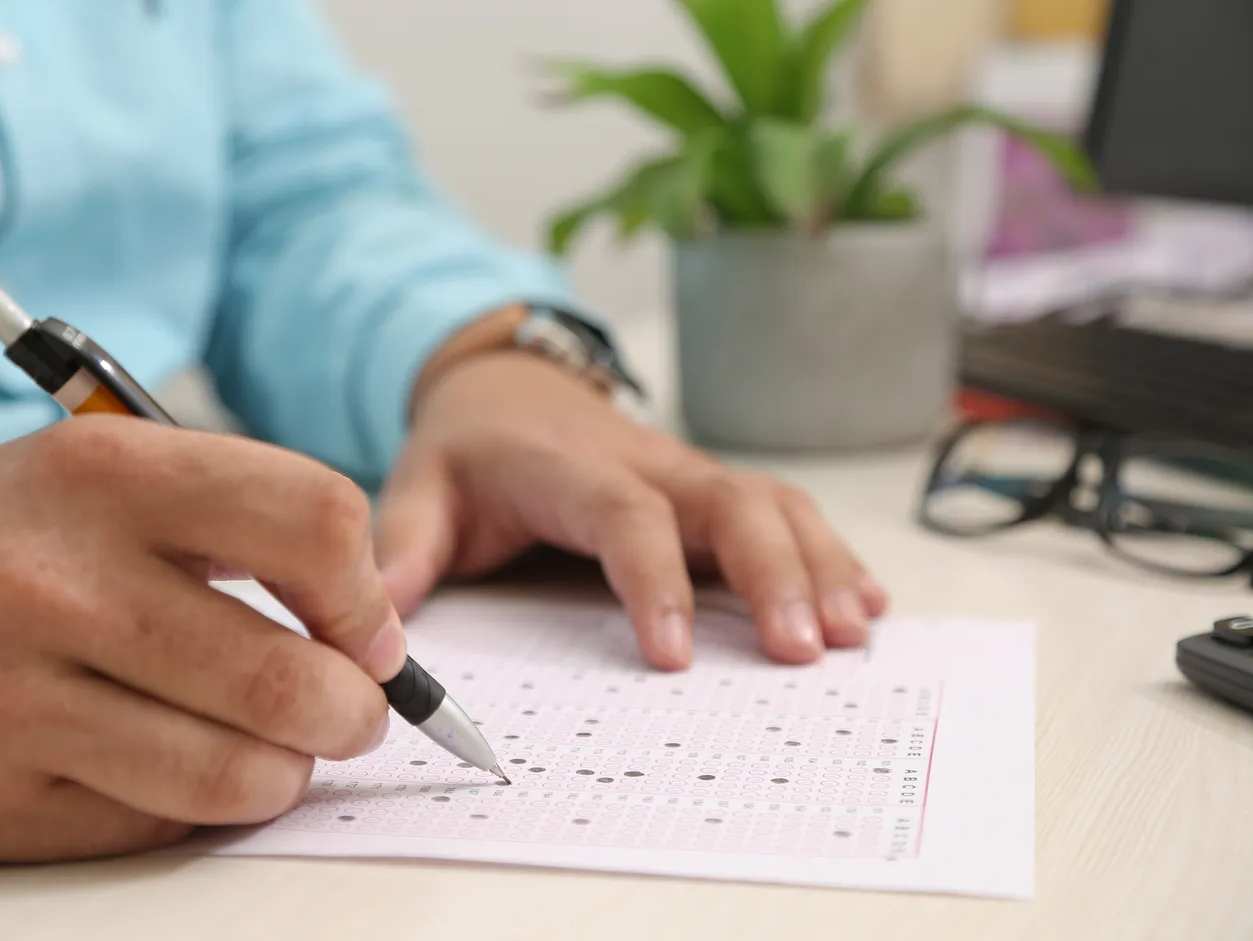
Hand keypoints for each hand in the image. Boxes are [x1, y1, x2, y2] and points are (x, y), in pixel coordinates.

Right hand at [0, 417, 402, 862]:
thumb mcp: (130, 478)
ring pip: (234, 773)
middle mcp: (45, 581)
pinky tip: (177, 762)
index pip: (315, 521)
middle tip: (353, 712)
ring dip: (288, 771)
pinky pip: (157, 824)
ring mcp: (2, 696)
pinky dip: (199, 804)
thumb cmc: (31, 536)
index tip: (366, 629)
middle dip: (354, 711)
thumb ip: (259, 530)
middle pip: (286, 677)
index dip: (366, 592)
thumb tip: (379, 640)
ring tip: (279, 748)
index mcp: (105, 473)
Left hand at [375, 351, 887, 670]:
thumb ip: (407, 545)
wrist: (508, 386)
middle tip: (804, 651)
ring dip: (819, 565)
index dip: (655, 579)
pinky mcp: (710, 489)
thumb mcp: (420, 485)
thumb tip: (385, 617)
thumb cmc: (469, 450)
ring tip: (853, 636)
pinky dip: (829, 553)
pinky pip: (783, 511)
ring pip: (772, 504)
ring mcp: (687, 473)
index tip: (674, 656)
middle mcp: (646, 464)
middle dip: (775, 573)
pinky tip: (867, 601)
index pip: (625, 515)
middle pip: (729, 502)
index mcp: (569, 468)